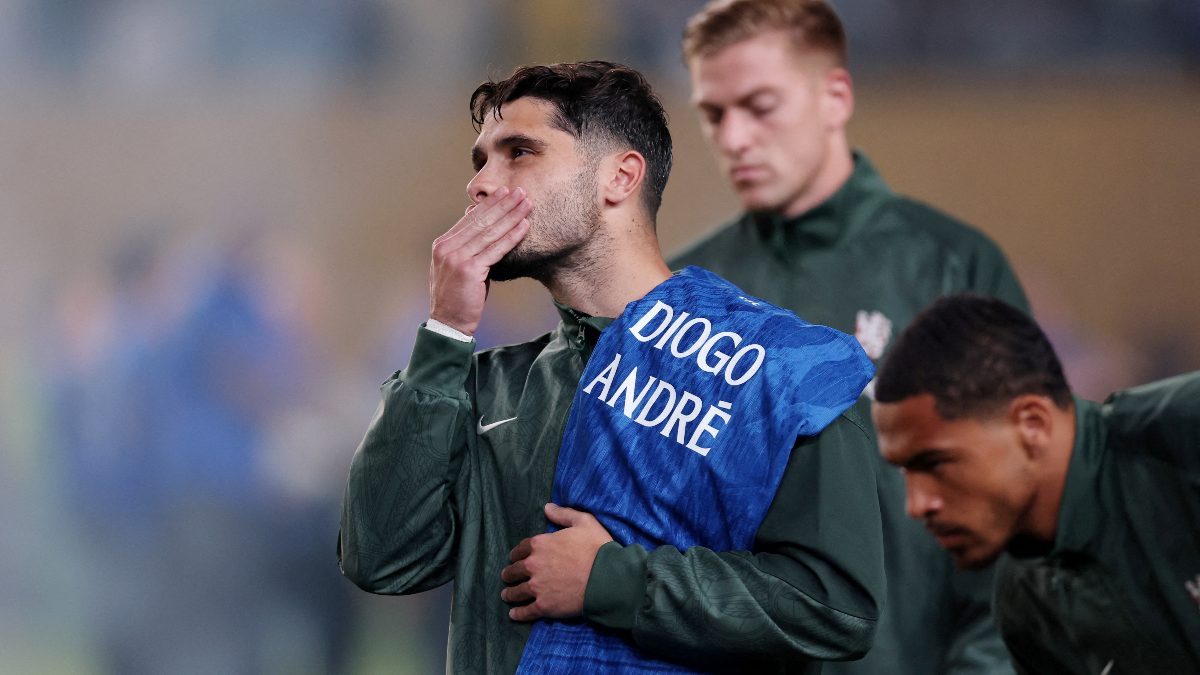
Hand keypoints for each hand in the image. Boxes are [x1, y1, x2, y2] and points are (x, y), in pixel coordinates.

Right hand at [429, 187, 531, 334]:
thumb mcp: (457, 267)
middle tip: (520, 191)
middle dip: (503, 204)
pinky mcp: (469, 270)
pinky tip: (524, 226)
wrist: (448, 322)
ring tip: (527, 204)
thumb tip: (477, 225)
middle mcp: (447, 247)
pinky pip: (496, 249)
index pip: (470, 219)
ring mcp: (457, 258)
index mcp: (443, 244)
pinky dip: (512, 236)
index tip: (505, 192)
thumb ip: (466, 247)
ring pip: (490, 232)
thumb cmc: (458, 296)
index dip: (489, 205)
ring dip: (511, 216)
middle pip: (481, 221)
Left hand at [500, 503, 613, 621]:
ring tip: (506, 595)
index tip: (515, 558)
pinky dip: (518, 614)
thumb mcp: (584, 522)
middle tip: (507, 577)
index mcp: (540, 544)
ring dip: (509, 594)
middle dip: (509, 573)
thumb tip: (547, 507)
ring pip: (516, 592)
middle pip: (515, 570)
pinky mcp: (544, 606)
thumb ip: (563, 514)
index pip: (521, 549)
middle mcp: (533, 565)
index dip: (517, 553)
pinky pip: (526, 611)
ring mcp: (537, 587)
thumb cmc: (597, 548)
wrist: (607, 578)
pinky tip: (514, 614)